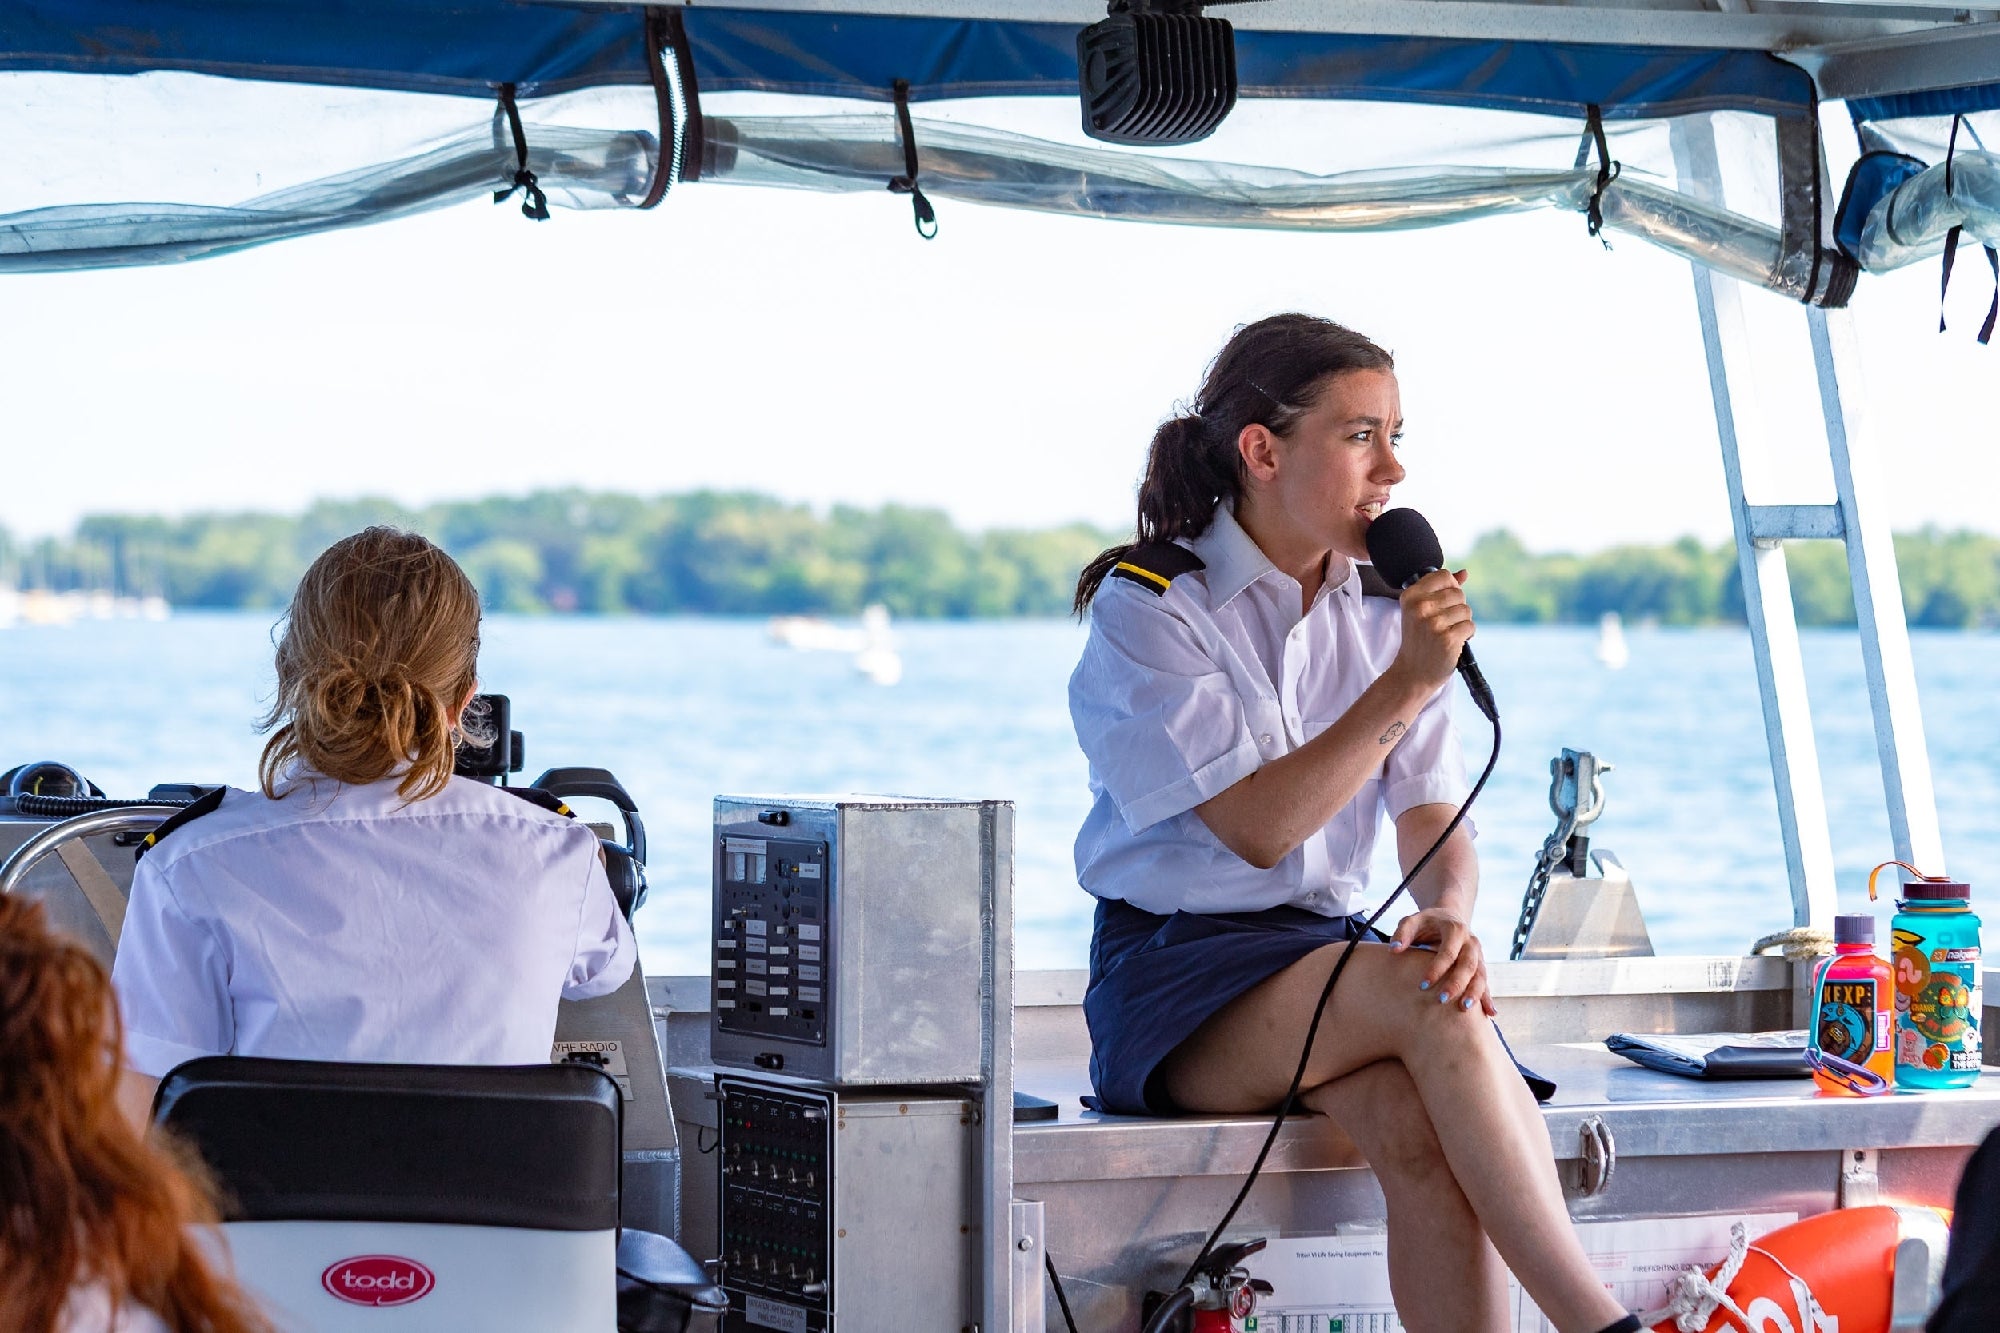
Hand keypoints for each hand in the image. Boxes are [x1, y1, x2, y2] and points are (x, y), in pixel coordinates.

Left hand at [1388, 908, 1495, 1015]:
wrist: (1449, 917)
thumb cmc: (1426, 922)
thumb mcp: (1412, 921)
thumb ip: (1403, 933)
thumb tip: (1394, 950)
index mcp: (1455, 929)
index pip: (1448, 952)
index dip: (1436, 969)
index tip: (1422, 986)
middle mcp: (1471, 942)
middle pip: (1468, 965)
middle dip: (1456, 984)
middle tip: (1441, 1001)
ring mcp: (1479, 954)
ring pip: (1481, 975)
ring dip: (1475, 993)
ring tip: (1464, 1009)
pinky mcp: (1481, 965)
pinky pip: (1486, 982)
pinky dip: (1488, 997)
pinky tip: (1490, 1013)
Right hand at [1389, 569, 1473, 692]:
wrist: (1413, 672)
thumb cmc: (1419, 639)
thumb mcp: (1421, 611)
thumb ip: (1441, 589)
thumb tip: (1464, 573)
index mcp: (1411, 596)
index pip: (1444, 575)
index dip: (1450, 587)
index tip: (1444, 603)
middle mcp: (1420, 607)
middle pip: (1458, 593)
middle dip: (1457, 608)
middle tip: (1443, 623)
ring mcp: (1433, 623)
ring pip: (1466, 610)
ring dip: (1462, 622)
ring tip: (1448, 633)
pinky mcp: (1447, 639)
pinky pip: (1470, 626)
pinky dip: (1467, 635)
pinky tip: (1454, 642)